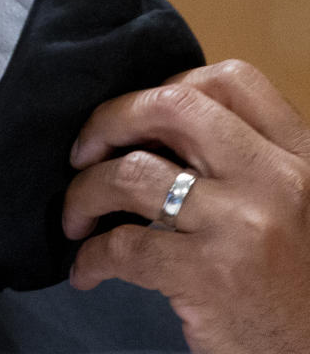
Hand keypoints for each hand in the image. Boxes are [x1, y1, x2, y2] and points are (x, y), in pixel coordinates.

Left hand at [63, 60, 309, 352]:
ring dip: (84, 193)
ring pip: (130, 174)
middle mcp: (277, 179)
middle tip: (83, 152)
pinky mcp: (209, 275)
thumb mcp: (291, 205)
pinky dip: (90, 256)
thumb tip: (147, 133)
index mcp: (300, 154)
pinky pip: (122, 245)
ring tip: (76, 219)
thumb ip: (240, 162)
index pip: (229, 79)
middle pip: (171, 106)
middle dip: (109, 120)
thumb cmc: (296, 284)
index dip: (165, 87)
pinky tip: (87, 269)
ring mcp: (243, 224)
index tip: (135, 121)